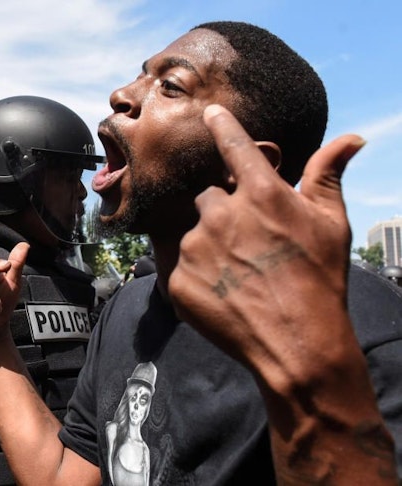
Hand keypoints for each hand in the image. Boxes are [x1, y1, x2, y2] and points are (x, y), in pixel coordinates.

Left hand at [168, 104, 363, 377]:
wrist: (297, 345)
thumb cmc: (321, 281)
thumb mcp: (331, 224)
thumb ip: (327, 176)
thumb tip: (351, 138)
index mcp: (261, 193)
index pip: (233, 145)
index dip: (221, 126)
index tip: (209, 112)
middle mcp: (221, 213)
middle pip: (209, 196)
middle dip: (223, 212)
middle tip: (248, 243)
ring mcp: (194, 246)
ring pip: (193, 231)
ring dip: (209, 244)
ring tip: (240, 274)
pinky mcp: (176, 278)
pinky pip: (180, 265)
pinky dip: (198, 275)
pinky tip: (225, 292)